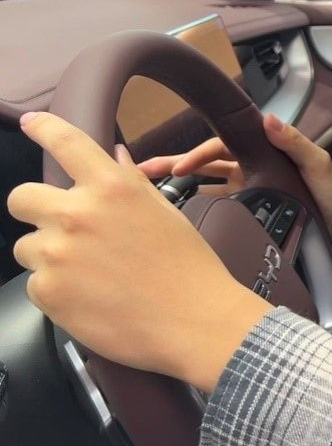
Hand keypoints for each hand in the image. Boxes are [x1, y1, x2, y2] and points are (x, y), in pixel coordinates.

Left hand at [8, 112, 271, 392]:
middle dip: (37, 210)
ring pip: (27, 247)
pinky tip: (90, 297)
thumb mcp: (166, 214)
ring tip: (89, 275)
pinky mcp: (47, 291)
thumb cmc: (189, 269)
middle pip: (21, 198)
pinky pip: (35, 284)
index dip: (43, 127)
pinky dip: (56, 291)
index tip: (31, 123)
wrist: (195, 322)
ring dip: (49, 257)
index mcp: (112, 188)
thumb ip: (131, 182)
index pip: (65, 142)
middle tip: (63, 230)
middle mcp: (78, 214)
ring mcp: (58, 254)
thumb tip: (114, 157)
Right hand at [137, 113, 331, 239]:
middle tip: (141, 171)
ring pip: (204, 183)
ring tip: (148, 192)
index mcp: (259, 151)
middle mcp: (248, 166)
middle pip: (203, 162)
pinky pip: (218, 205)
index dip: (196, 156)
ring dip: (178, 186)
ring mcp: (246, 187)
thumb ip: (294, 142)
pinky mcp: (249, 207)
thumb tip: (270, 120)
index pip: (218, 147)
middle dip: (173, 165)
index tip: (180, 168)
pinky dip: (198, 207)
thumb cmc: (330, 188)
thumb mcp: (316, 162)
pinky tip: (178, 215)